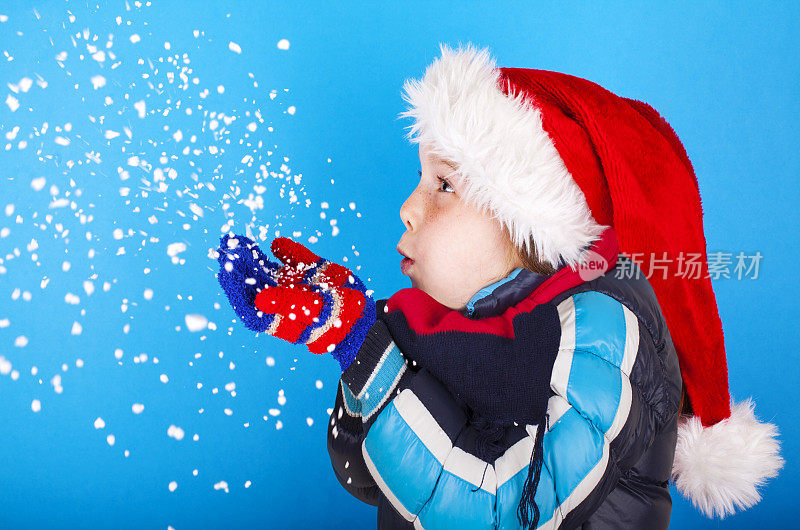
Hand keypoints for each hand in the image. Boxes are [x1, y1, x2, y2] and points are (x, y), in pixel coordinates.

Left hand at [217, 233, 375, 370]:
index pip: (249, 308)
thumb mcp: (315, 309)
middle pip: (253, 288)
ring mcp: (290, 290)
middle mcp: (281, 305)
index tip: (225, 271)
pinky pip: (282, 264)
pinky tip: (254, 243)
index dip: (235, 291)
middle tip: (226, 248)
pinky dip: (271, 253)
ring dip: (249, 259)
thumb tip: (258, 300)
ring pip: (264, 274)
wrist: (363, 314)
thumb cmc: (340, 318)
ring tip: (234, 242)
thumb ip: (288, 302)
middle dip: (238, 269)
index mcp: (280, 321)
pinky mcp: (300, 276)